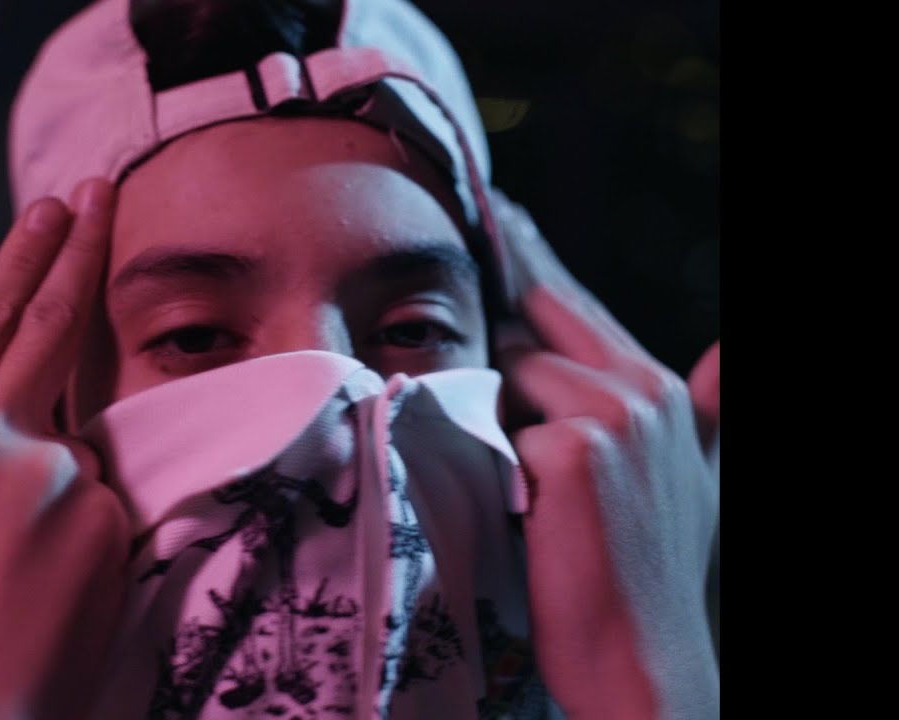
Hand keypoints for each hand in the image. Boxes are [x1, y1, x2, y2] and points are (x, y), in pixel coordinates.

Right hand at [0, 179, 129, 719]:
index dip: (23, 256)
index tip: (52, 207)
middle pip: (52, 322)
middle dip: (82, 248)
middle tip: (104, 192)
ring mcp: (57, 475)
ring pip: (80, 441)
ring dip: (63, 475)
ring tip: (18, 555)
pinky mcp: (108, 517)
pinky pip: (111, 501)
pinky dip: (90, 525)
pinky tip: (54, 582)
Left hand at [489, 188, 719, 718]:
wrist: (642, 657)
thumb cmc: (648, 569)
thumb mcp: (692, 474)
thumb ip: (711, 406)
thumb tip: (729, 348)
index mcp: (662, 387)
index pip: (576, 303)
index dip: (529, 256)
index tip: (494, 206)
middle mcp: (643, 388)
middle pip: (539, 315)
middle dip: (499, 308)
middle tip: (462, 258)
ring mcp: (611, 415)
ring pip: (509, 371)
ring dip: (491, 409)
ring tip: (513, 470)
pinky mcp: (571, 452)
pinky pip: (495, 422)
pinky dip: (486, 451)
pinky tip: (510, 493)